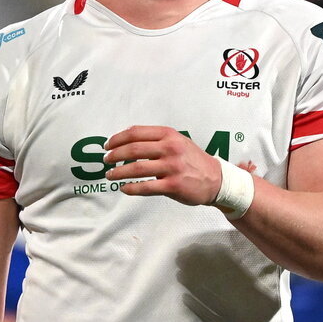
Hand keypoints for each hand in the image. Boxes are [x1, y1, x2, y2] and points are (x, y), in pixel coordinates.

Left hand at [103, 126, 222, 204]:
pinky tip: (124, 188)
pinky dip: (131, 188)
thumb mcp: (177, 142)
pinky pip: (146, 187)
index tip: (107, 146)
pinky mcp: (173, 185)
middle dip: (114, 155)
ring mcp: (172, 167)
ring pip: (136, 168)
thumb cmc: (192, 160)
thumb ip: (156, 140)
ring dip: (118, 172)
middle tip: (106, 161)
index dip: (117, 139)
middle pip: (133, 149)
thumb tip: (126, 143)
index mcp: (169, 135)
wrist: (216, 179)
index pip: (136, 132)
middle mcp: (170, 148)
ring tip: (110, 176)